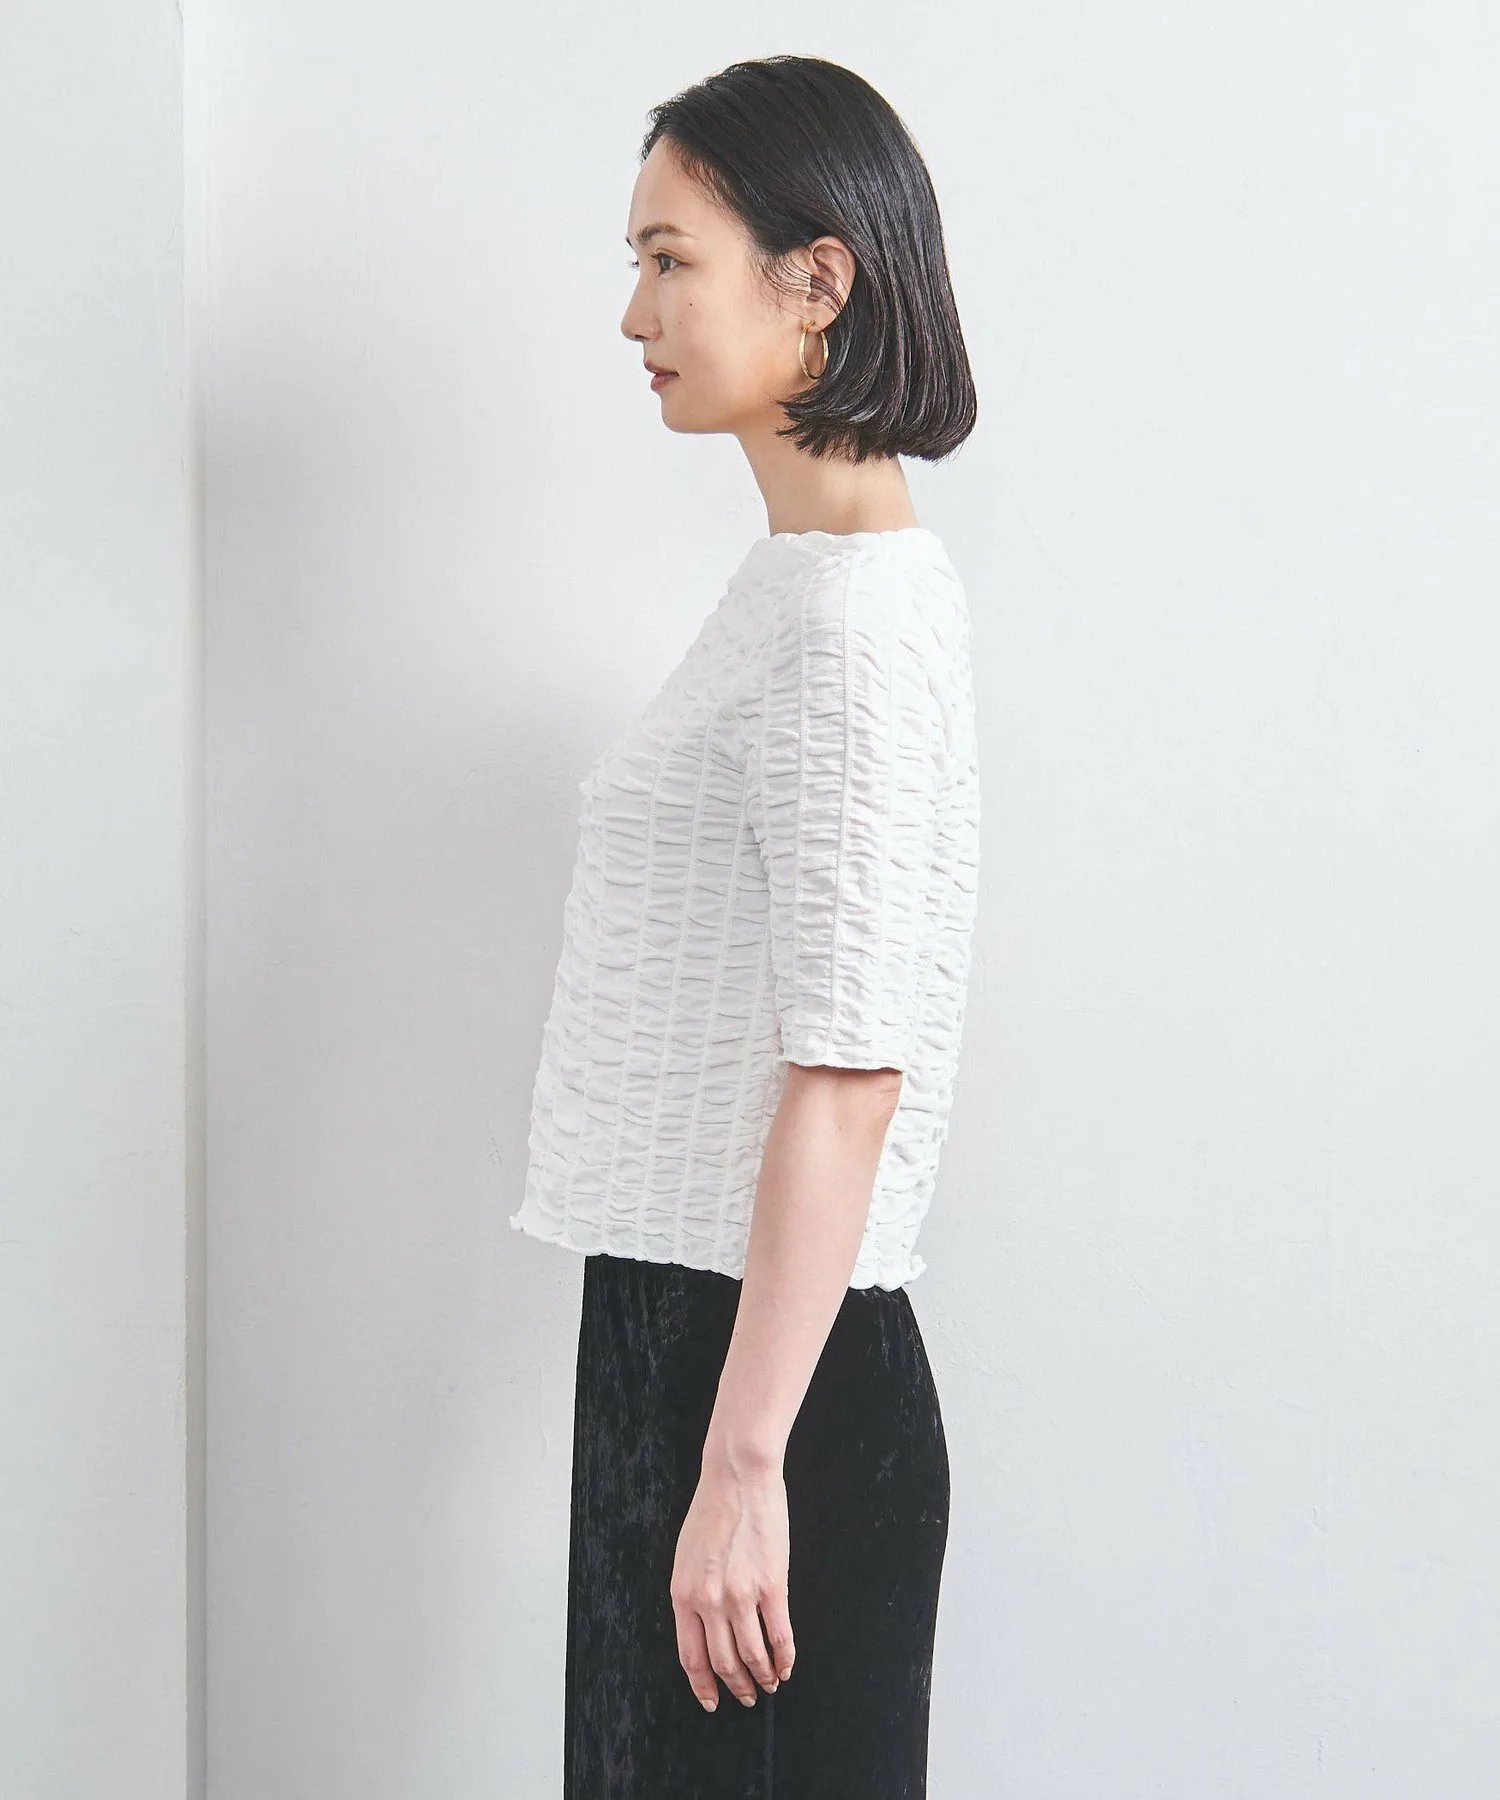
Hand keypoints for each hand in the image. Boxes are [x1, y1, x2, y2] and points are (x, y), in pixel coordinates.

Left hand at [669, 1451, 796, 1712]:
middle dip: (736, 1686)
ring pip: (752, 1656)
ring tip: (770, 1683)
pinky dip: (785, 1657)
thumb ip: (693, 1593)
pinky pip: (779, 1635)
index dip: (702, 1684)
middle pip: (722, 1662)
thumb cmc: (712, 1510)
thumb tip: (705, 1628)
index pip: (690, 1655)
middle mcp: (708, 1602)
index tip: (712, 1701)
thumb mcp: (686, 1556)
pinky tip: (787, 1665)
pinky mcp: (771, 1585)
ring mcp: (741, 1595)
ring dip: (762, 1677)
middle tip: (746, 1696)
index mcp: (683, 1594)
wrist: (737, 1476)